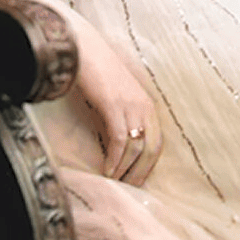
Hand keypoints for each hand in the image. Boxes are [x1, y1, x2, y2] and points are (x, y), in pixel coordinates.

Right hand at [71, 22, 162, 184]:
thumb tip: (115, 145)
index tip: (138, 182)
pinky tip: (107, 171)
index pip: (157, 142)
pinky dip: (115, 159)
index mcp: (147, 104)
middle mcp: (145, 106)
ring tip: (116, 185)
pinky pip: (120, 140)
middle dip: (141, 173)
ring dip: (126, 170)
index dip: (149, 165)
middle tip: (130, 191)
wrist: (82, 48)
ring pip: (137, 148)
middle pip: (152, 149)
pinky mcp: (115, 105)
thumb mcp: (114, 97)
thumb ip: (120, 117)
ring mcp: (131, 105)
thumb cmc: (94, 73)